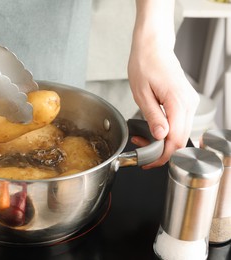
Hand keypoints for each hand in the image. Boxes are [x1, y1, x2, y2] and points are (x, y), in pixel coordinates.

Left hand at [128, 39, 198, 168]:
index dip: (163, 155)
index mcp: (178, 102)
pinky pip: (180, 123)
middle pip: (181, 139)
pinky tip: (153, 129)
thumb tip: (161, 136)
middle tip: (141, 150)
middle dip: (162, 151)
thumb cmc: (145, 64)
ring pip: (181, 133)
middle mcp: (189, 103)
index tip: (149, 162)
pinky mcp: (186, 101)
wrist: (153, 47)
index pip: (176, 140)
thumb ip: (153, 116)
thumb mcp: (142, 93)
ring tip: (143, 138)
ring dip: (164, 141)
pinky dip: (167, 131)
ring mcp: (190, 102)